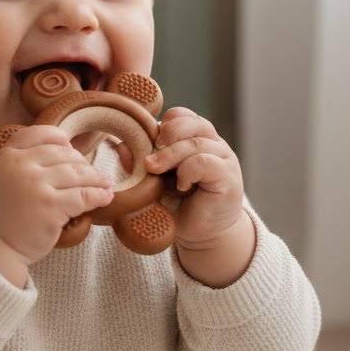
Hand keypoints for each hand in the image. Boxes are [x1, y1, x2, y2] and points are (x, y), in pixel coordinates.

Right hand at [0, 126, 114, 274]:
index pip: (40, 134)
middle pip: (63, 154)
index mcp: (7, 156)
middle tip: (92, 173)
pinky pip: (83, 196)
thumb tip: (56, 151)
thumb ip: (18, 162)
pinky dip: (99, 196)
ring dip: (96, 178)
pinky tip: (106, 197)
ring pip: (77, 173)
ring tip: (105, 183)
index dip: (59, 139)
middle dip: (81, 163)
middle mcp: (21, 166)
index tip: (70, 147)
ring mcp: (37, 185)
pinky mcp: (51, 207)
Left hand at [143, 107, 245, 251]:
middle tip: (149, 158)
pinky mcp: (228, 175)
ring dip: (170, 155)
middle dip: (166, 135)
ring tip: (155, 171)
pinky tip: (181, 186)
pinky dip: (188, 171)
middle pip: (191, 122)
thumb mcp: (153, 184)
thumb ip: (139, 166)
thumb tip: (121, 145)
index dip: (163, 125)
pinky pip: (206, 162)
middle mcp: (212, 143)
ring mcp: (223, 157)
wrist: (202, 234)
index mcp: (194, 139)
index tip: (147, 145)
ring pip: (196, 142)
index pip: (181, 116)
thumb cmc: (178, 206)